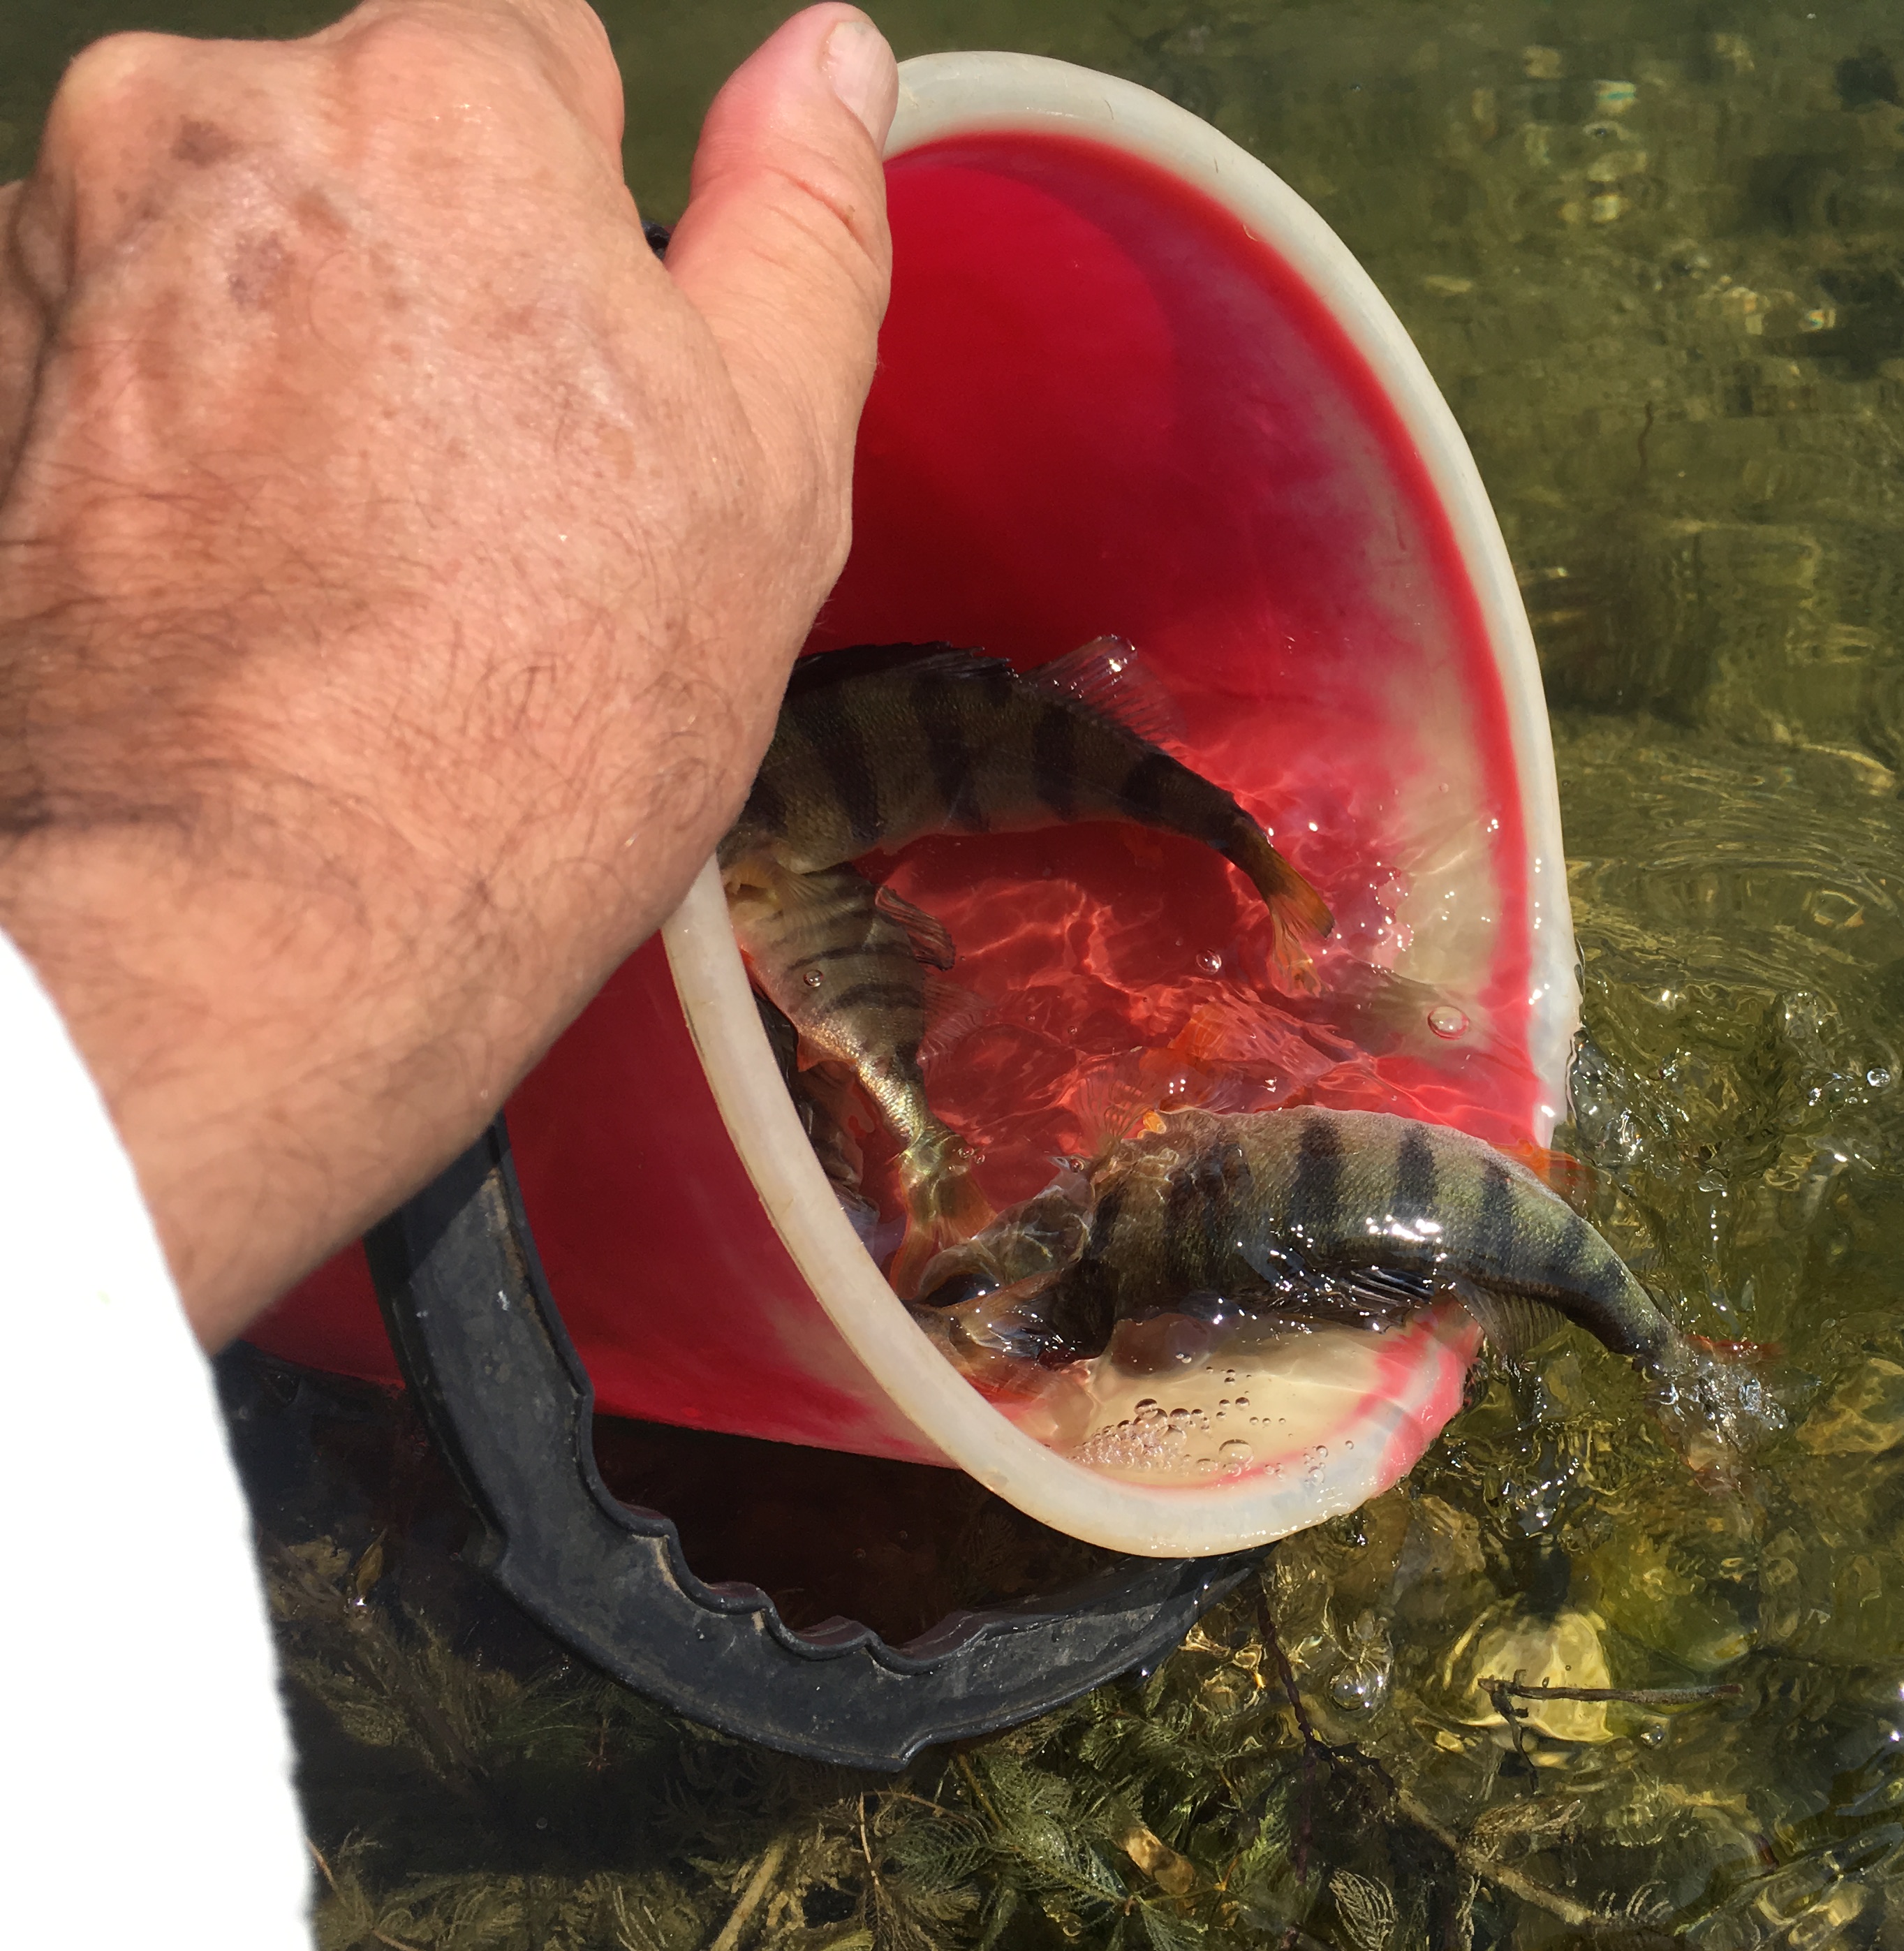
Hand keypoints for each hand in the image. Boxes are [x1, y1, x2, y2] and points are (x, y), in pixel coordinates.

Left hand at [0, 0, 895, 1343]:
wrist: (266, 914)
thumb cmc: (538, 706)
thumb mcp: (773, 460)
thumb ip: (805, 221)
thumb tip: (828, 62)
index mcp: (438, 100)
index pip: (539, 68)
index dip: (591, 243)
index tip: (596, 393)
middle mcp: (210, 120)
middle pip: (368, 154)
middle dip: (431, 283)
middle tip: (492, 499)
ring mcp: (59, 249)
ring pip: (236, 251)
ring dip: (294, 354)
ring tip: (363, 559)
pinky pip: (111, 354)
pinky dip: (168, 431)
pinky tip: (246, 578)